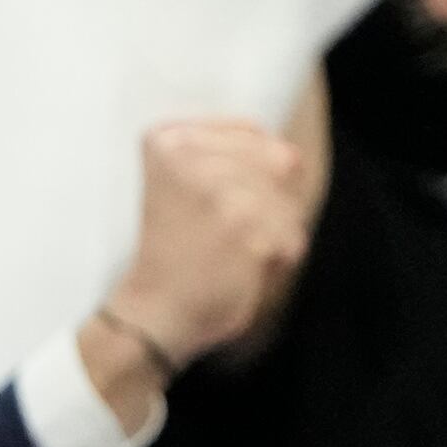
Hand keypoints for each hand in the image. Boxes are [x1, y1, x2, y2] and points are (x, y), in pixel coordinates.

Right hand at [105, 119, 309, 368]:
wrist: (153, 314)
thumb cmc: (170, 251)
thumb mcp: (174, 182)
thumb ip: (218, 156)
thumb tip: (288, 151)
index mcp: (168, 141)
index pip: (251, 132)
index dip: (259, 169)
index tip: (231, 202)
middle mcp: (192, 160)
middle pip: (280, 160)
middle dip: (272, 199)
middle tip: (235, 231)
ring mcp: (222, 194)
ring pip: (289, 200)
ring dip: (275, 231)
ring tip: (234, 252)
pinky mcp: (247, 231)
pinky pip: (293, 235)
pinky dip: (279, 258)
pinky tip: (242, 269)